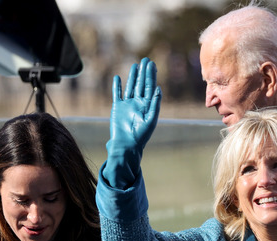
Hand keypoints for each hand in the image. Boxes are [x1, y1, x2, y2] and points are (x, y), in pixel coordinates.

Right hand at [102, 57, 161, 188]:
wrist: (127, 144)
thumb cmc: (141, 135)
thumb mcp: (151, 119)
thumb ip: (155, 104)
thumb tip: (159, 89)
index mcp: (147, 105)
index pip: (150, 87)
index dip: (151, 75)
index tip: (152, 65)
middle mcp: (138, 103)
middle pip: (141, 84)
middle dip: (144, 72)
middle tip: (146, 60)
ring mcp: (128, 105)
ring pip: (130, 87)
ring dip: (132, 76)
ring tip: (135, 65)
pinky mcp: (117, 107)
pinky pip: (117, 94)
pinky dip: (117, 86)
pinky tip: (118, 77)